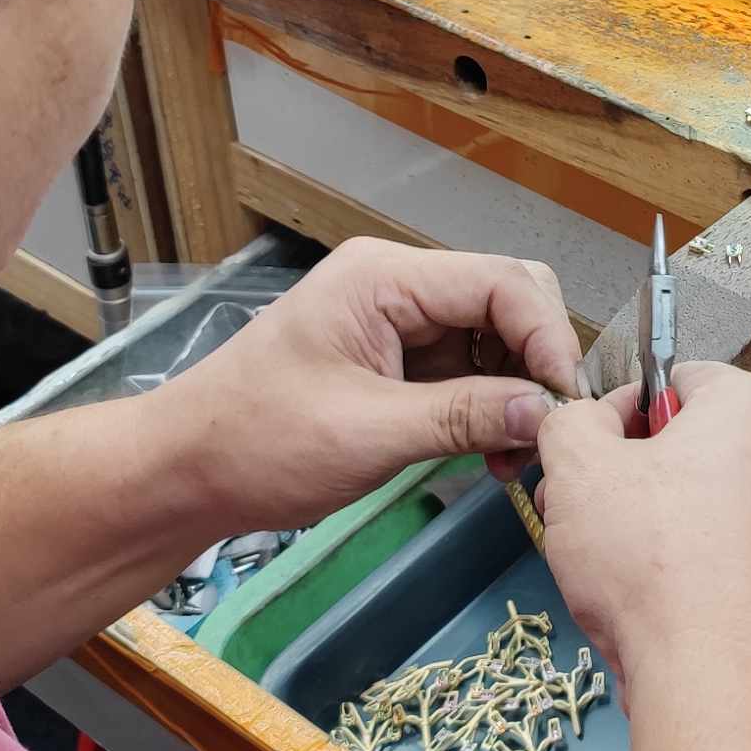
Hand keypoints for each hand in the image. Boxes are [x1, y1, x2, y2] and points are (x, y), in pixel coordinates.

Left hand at [142, 237, 579, 529]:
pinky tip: (489, 453)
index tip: (564, 400)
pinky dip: (488, 409)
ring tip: (512, 456)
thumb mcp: (368, 433)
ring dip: (515, 394)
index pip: (501, 284)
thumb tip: (543, 412)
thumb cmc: (252, 440)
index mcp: (382, 279)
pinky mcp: (394, 362)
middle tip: (546, 430)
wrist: (185, 470)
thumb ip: (464, 416)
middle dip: (536, 363)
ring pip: (493, 340)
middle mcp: (395, 287)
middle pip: (506, 303)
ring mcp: (395, 323)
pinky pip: (465, 372)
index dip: (547, 338)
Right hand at [529, 363, 750, 688]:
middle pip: (695, 445)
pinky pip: (734, 556)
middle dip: (633, 476)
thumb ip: (570, 421)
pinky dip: (695, 570)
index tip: (590, 450)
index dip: (619, 413)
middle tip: (587, 514)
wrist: (715, 681)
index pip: (675, 379)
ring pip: (712, 505)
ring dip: (658, 526)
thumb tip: (579, 422)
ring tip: (616, 568)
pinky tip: (658, 603)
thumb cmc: (659, 574)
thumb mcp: (577, 468)